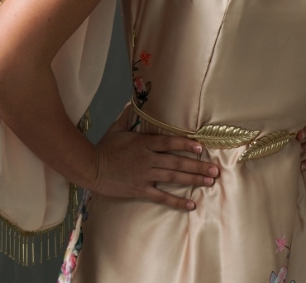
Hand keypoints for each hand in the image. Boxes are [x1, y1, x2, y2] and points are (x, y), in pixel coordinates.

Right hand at [92, 105, 219, 209]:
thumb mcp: (116, 128)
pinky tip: (190, 204)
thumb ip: (128, 115)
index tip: (200, 147)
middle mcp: (148, 159)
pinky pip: (162, 197)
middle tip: (215, 170)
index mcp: (144, 143)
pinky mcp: (140, 189)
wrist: (90, 168)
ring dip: (193, 180)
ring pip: (173, 177)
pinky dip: (177, 201)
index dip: (185, 144)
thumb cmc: (104, 147)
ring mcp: (145, 175)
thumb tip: (132, 101)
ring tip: (209, 182)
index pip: (169, 143)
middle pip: (177, 161)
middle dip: (198, 166)